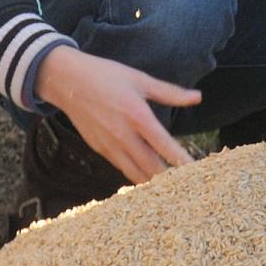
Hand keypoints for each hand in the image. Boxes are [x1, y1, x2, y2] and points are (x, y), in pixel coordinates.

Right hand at [33, 45, 201, 182]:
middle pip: (151, 168)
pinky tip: (148, 180)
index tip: (197, 172)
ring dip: (154, 183)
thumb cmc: (106, 75)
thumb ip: (170, 92)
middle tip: (189, 186)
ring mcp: (109, 145)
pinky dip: (136, 177)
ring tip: (172, 190)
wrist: (68, 80)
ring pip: (136, 174)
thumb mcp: (140, 79)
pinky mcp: (99, 149)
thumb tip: (197, 96)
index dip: (182, 161)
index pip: (165, 146)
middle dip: (171, 180)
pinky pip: (122, 168)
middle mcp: (123, 135)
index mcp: (138, 116)